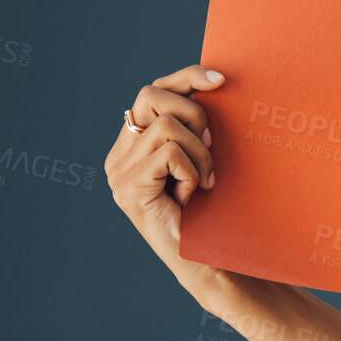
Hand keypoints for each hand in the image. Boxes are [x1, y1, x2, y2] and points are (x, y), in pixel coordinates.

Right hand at [104, 63, 230, 303]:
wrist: (212, 263)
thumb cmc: (216, 212)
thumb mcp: (207, 159)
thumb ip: (199, 128)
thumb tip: (218, 84)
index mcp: (135, 143)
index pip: (155, 91)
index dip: (186, 77)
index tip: (221, 79)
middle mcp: (119, 154)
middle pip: (152, 95)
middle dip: (195, 114)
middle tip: (213, 148)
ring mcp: (118, 172)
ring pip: (167, 126)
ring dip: (200, 153)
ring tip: (206, 182)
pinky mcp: (128, 188)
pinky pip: (169, 152)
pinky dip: (192, 170)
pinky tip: (193, 195)